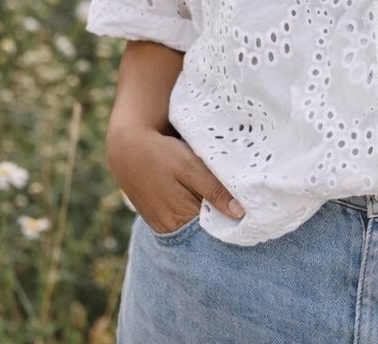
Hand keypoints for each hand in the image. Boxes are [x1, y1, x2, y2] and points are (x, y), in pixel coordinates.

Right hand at [106, 126, 245, 233]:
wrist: (128, 148)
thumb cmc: (161, 154)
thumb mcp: (190, 166)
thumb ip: (214, 189)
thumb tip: (239, 213)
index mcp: (180, 217)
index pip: (215, 227)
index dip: (231, 218)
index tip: (249, 207)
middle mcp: (170, 228)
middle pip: (205, 229)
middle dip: (222, 217)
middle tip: (241, 200)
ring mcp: (162, 225)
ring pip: (194, 224)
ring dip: (208, 213)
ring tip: (223, 197)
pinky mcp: (157, 218)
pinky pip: (183, 219)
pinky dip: (195, 210)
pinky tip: (202, 196)